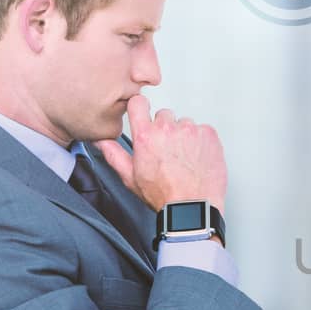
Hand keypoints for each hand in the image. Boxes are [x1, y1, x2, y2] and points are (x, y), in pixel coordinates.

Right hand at [93, 94, 227, 212]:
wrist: (192, 206)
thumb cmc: (164, 195)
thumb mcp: (130, 177)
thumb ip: (113, 154)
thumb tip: (101, 141)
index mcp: (146, 136)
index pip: (138, 102)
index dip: (140, 108)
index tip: (143, 113)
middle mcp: (167, 129)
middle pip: (164, 115)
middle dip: (165, 129)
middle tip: (167, 150)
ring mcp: (190, 130)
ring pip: (184, 123)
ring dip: (184, 136)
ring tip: (184, 158)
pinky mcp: (208, 134)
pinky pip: (203, 130)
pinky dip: (201, 141)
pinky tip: (197, 158)